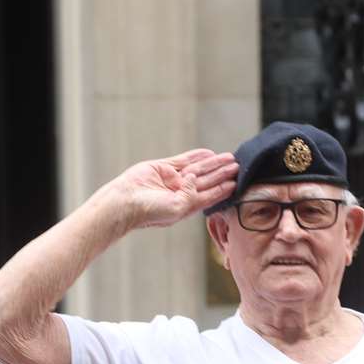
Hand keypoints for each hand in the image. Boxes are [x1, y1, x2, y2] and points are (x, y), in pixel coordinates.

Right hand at [109, 149, 237, 228]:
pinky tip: (209, 153)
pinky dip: (196, 156)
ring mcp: (172, 179)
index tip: (237, 183)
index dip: (223, 189)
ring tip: (229, 158)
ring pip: (198, 169)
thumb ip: (192, 195)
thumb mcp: (177, 208)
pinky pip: (183, 160)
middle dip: (223, 173)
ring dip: (214, 164)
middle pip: (207, 181)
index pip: (210, 196)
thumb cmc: (149, 211)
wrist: (125, 201)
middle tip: (238, 166)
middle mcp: (181, 192)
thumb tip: (197, 178)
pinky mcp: (163, 168)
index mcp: (186, 206)